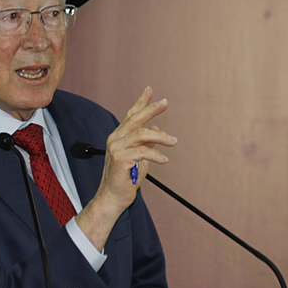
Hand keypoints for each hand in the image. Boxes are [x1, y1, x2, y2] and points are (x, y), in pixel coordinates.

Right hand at [97, 86, 176, 209]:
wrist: (113, 198)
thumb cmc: (126, 179)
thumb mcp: (140, 157)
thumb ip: (146, 143)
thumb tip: (157, 129)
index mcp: (119, 136)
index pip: (130, 115)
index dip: (140, 102)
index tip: (150, 90)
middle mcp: (115, 139)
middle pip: (135, 119)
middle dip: (151, 109)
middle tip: (165, 103)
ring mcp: (116, 148)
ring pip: (141, 134)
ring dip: (160, 137)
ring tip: (173, 142)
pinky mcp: (120, 159)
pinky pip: (142, 152)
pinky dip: (156, 155)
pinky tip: (164, 160)